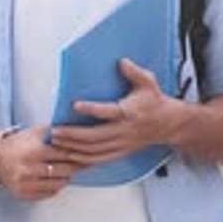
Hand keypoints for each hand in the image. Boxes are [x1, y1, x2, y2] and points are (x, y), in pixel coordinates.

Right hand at [0, 125, 78, 200]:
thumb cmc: (18, 143)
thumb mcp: (36, 132)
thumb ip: (56, 132)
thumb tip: (79, 131)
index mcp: (35, 150)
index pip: (66, 153)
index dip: (78, 153)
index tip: (88, 152)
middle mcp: (30, 169)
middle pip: (65, 170)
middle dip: (75, 165)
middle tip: (81, 161)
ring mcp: (27, 184)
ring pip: (60, 184)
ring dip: (66, 177)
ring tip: (65, 169)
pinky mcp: (25, 194)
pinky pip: (50, 193)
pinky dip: (55, 186)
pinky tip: (54, 178)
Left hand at [50, 58, 182, 166]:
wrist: (168, 124)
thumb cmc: (154, 102)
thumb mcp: (148, 82)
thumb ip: (133, 72)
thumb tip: (121, 62)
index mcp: (129, 112)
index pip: (108, 112)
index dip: (91, 109)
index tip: (74, 104)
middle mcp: (123, 130)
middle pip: (95, 137)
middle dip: (72, 135)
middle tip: (55, 130)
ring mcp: (121, 144)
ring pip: (94, 150)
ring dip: (73, 148)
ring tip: (56, 142)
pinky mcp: (119, 152)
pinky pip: (99, 159)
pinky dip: (83, 159)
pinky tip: (70, 155)